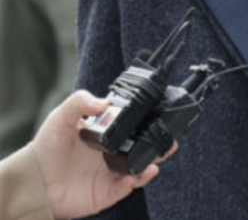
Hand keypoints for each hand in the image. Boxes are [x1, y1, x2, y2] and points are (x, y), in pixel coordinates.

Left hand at [33, 90, 173, 218]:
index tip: (157, 113)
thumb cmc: (47, 147)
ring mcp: (112, 170)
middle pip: (143, 145)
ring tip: (158, 157)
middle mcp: (113, 150)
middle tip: (170, 139)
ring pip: (141, 166)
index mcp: (107, 131)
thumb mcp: (61, 117)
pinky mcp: (107, 190)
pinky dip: (136, 180)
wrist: (33, 181)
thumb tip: (103, 101)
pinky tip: (137, 174)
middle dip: (160, 142)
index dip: (147, 119)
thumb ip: (80, 101)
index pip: (132, 123)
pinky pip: (127, 186)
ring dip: (152, 161)